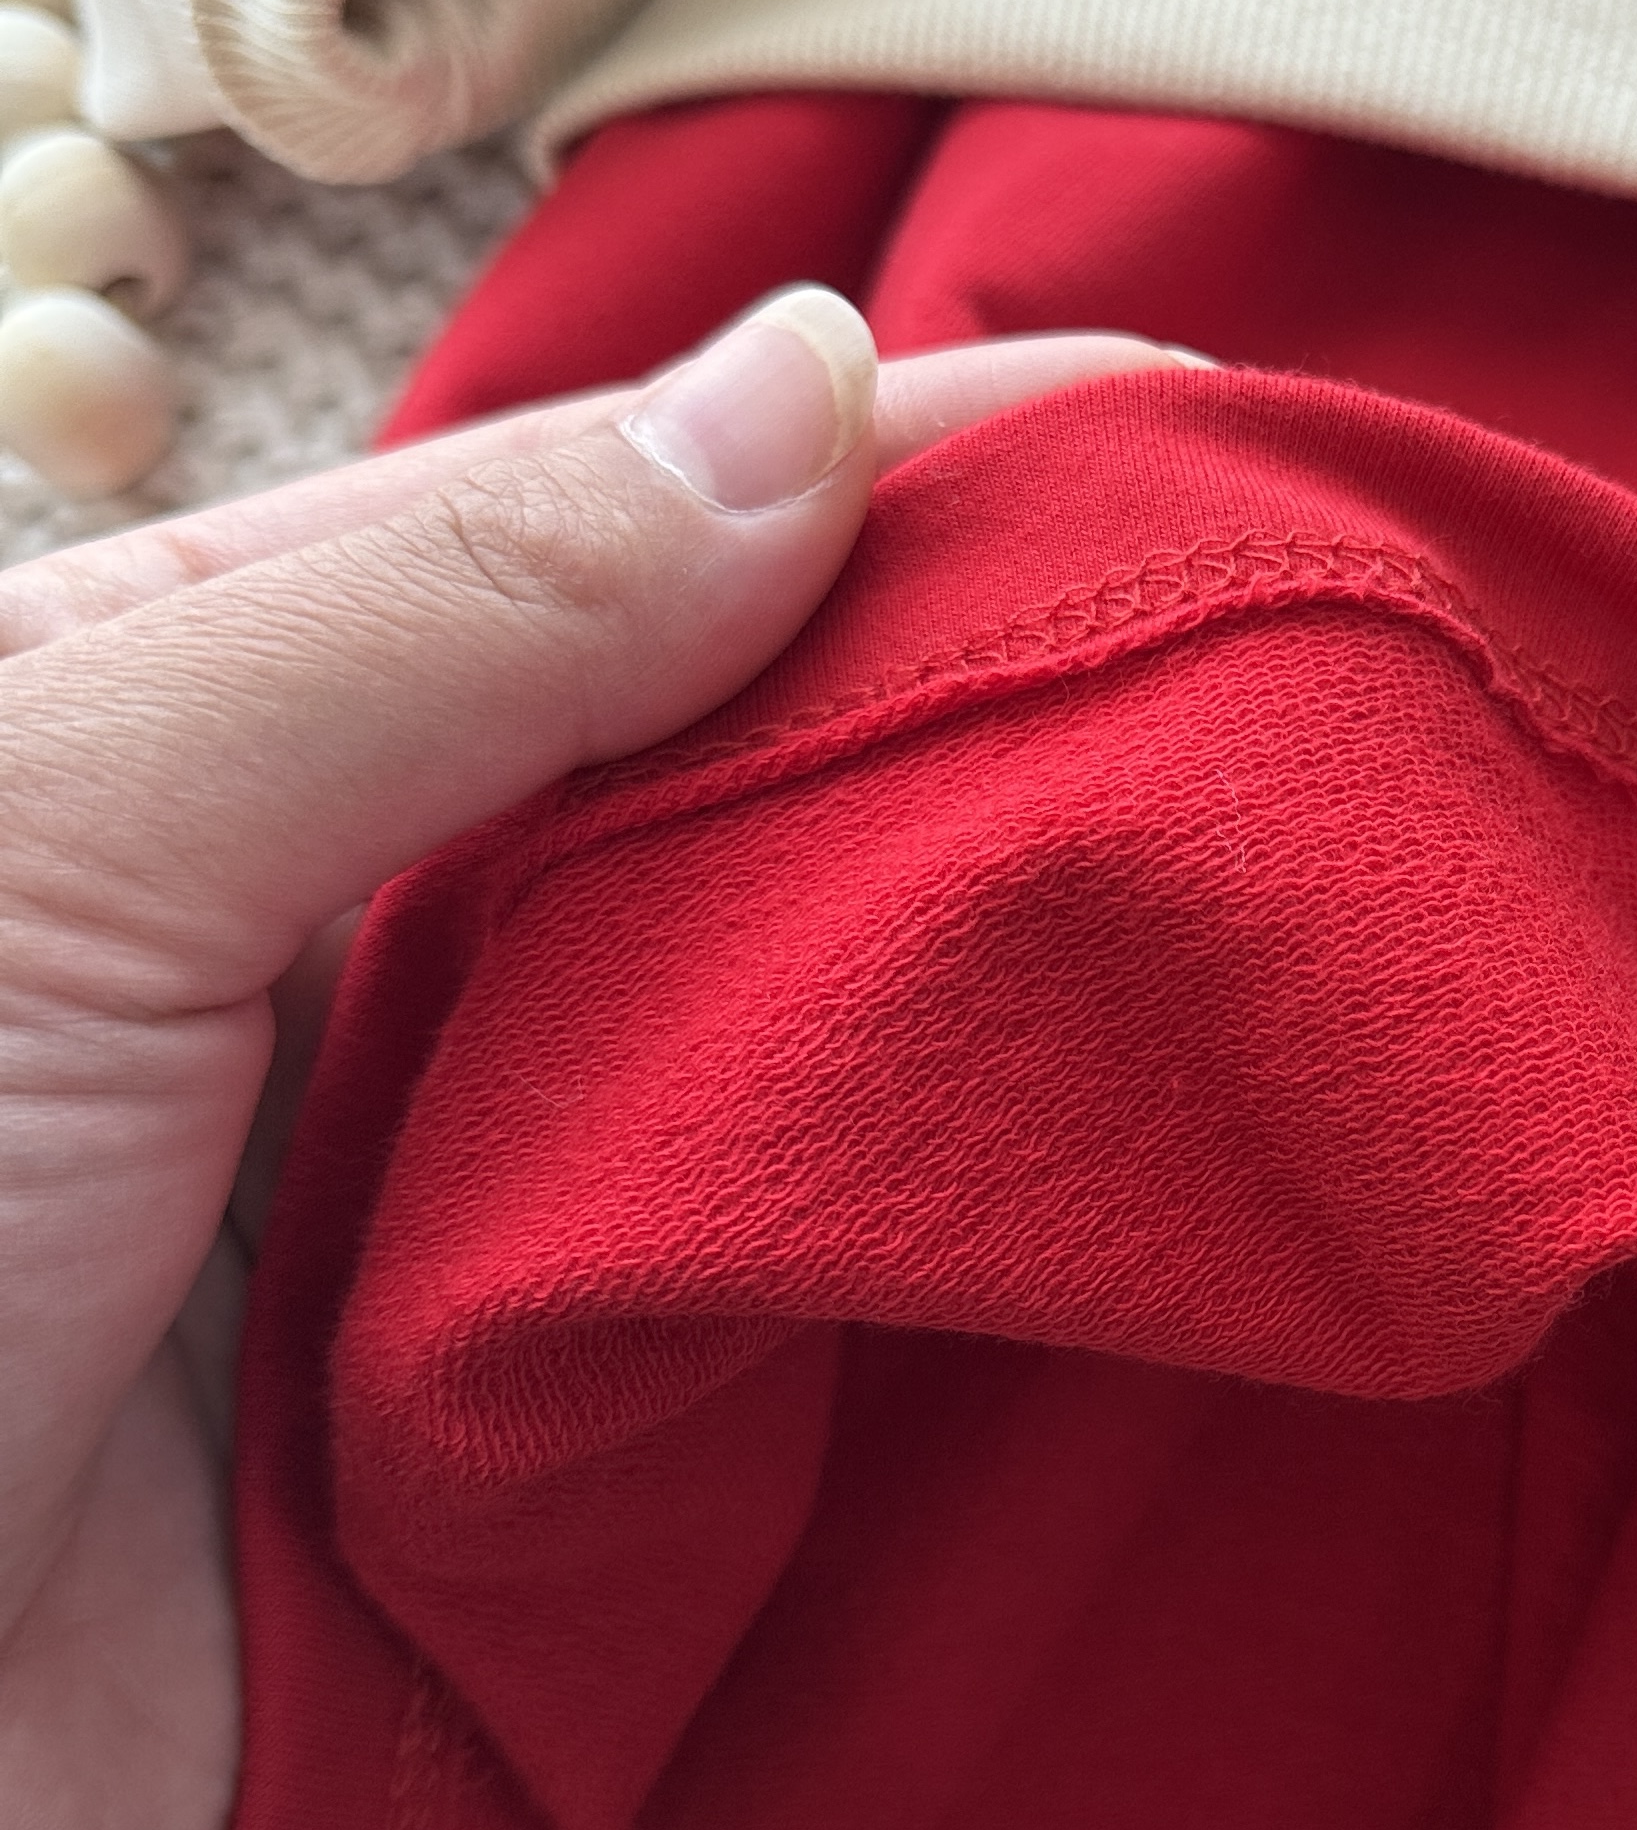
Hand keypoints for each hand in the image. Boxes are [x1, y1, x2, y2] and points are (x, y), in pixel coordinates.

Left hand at [0, 297, 1173, 1829]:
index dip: (889, 460)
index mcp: (221, 724)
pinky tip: (1125, 1128)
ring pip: (786, 1022)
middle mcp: (359, 933)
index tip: (1177, 413)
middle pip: (740, 775)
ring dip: (1000, 963)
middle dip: (994, 700)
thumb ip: (445, 619)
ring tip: (1303, 853)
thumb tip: (813, 391)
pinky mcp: (545, 1438)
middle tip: (1317, 633)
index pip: (613, 534)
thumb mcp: (74, 821)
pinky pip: (778, 1292)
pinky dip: (928, 1220)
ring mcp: (463, 1186)